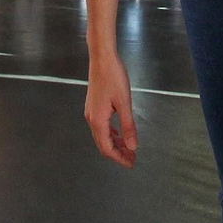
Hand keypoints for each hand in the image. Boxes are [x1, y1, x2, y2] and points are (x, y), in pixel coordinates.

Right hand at [85, 51, 137, 166]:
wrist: (102, 59)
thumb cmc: (114, 77)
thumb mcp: (124, 103)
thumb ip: (128, 126)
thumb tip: (132, 146)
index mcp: (98, 120)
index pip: (107, 148)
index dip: (119, 158)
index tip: (131, 163)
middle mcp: (91, 119)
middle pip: (103, 144)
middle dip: (117, 153)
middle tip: (132, 158)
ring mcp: (91, 112)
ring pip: (102, 136)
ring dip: (115, 144)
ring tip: (128, 148)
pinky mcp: (94, 106)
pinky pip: (102, 127)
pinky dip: (111, 134)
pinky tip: (120, 134)